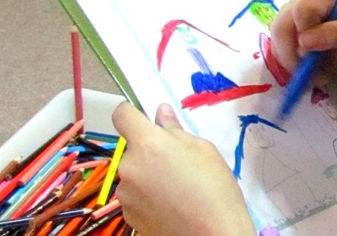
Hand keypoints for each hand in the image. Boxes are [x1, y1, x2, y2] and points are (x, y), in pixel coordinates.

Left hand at [112, 102, 255, 235]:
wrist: (212, 235)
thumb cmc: (214, 186)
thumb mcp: (202, 148)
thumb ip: (176, 130)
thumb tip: (160, 114)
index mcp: (147, 143)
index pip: (122, 115)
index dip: (131, 112)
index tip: (144, 118)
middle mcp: (129, 166)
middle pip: (132, 148)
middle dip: (149, 150)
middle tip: (176, 162)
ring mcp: (126, 194)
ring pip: (134, 173)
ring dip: (147, 174)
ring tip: (175, 187)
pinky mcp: (128, 215)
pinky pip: (135, 195)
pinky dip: (147, 195)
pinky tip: (169, 204)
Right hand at [270, 0, 336, 87]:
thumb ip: (334, 34)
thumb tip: (303, 41)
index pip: (302, 9)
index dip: (304, 33)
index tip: (315, 52)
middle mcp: (300, 0)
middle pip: (282, 26)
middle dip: (294, 54)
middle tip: (311, 73)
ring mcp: (287, 15)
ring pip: (276, 40)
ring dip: (293, 63)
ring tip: (315, 73)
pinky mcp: (280, 32)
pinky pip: (275, 50)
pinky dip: (289, 65)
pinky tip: (306, 70)